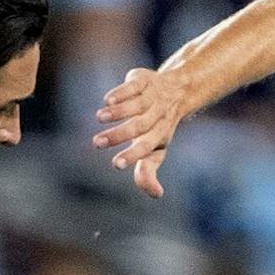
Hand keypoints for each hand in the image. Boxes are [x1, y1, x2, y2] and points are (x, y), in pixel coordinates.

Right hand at [93, 68, 189, 198]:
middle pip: (139, 127)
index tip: (115, 165)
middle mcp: (157, 116)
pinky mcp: (144, 80)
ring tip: (100, 118)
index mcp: (159, 135)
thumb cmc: (159, 126)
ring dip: (118, 112)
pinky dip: (121, 93)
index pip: (146, 147)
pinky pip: (134, 86)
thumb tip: (157, 194)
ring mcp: (152, 97)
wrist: (178, 90)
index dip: (132, 156)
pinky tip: (107, 100)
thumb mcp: (156, 150)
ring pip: (137, 105)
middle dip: (118, 135)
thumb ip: (149, 172)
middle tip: (96, 143)